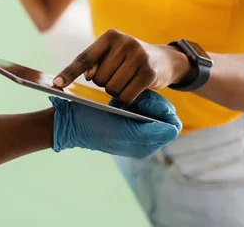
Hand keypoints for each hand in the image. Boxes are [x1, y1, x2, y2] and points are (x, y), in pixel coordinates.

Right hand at [51, 90, 181, 158]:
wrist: (68, 122)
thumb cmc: (92, 126)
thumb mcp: (121, 130)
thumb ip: (149, 131)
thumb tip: (174, 129)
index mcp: (146, 145)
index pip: (171, 125)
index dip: (161, 109)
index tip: (143, 100)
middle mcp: (143, 138)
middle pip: (163, 114)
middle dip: (151, 102)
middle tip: (131, 97)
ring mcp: (134, 128)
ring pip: (152, 107)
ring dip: (140, 99)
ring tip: (122, 99)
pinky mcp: (126, 118)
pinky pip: (139, 105)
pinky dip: (131, 98)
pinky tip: (118, 99)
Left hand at [53, 29, 190, 103]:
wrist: (165, 60)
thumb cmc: (130, 59)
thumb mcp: (113, 53)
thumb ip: (95, 62)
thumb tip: (85, 76)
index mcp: (110, 36)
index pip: (84, 58)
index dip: (69, 73)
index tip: (56, 84)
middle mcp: (124, 43)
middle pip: (98, 78)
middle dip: (104, 83)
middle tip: (117, 76)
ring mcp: (138, 56)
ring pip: (111, 88)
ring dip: (115, 91)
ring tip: (126, 81)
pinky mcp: (149, 72)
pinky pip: (126, 95)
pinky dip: (126, 98)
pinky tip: (134, 88)